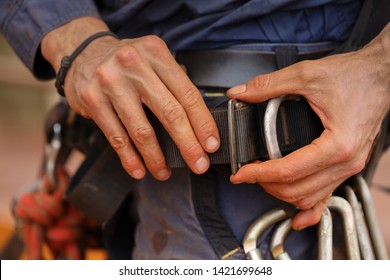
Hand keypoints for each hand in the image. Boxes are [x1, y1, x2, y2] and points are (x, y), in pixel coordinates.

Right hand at [42, 17, 219, 180]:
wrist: (83, 52)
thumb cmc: (127, 63)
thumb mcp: (153, 60)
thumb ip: (174, 84)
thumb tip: (199, 125)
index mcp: (156, 53)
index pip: (188, 94)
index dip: (203, 123)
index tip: (211, 145)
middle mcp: (134, 64)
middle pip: (170, 113)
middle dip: (188, 145)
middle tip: (198, 165)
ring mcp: (111, 82)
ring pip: (142, 130)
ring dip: (156, 158)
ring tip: (164, 173)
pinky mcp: (92, 100)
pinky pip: (116, 137)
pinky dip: (129, 158)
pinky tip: (139, 170)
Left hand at [227, 28, 389, 229]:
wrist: (381, 74)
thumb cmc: (354, 76)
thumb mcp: (306, 75)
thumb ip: (269, 86)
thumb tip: (240, 93)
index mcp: (336, 145)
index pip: (288, 171)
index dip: (258, 174)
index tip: (241, 173)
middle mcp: (345, 162)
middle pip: (297, 190)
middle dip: (266, 185)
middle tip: (248, 174)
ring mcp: (348, 167)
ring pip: (310, 198)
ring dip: (283, 194)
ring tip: (263, 181)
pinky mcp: (347, 165)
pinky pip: (328, 196)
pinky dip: (310, 209)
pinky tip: (297, 217)